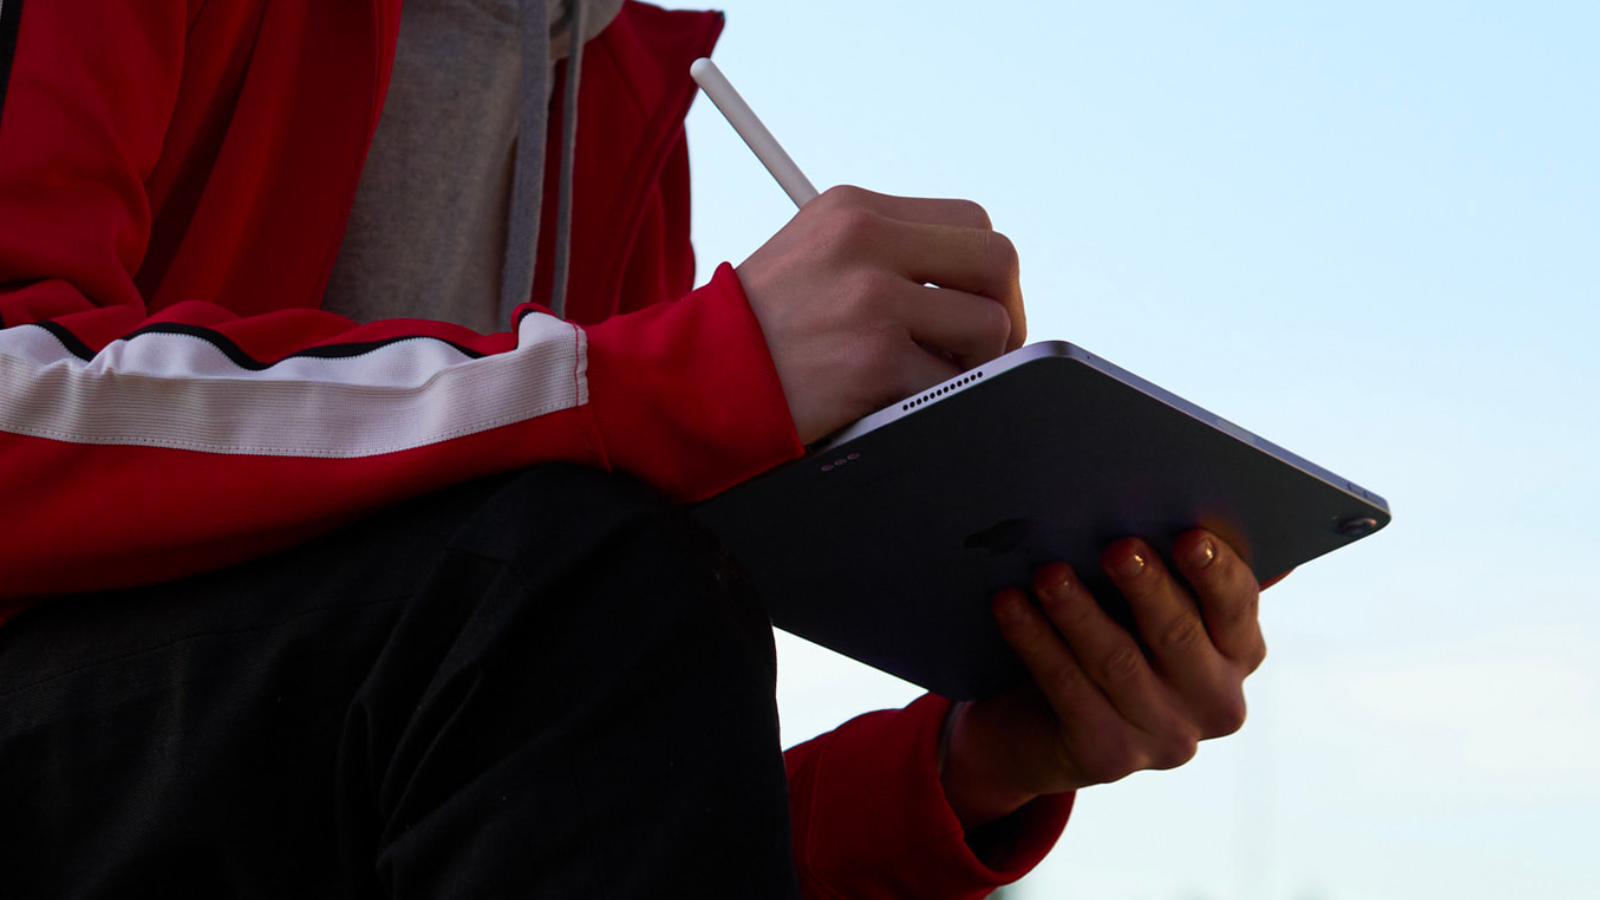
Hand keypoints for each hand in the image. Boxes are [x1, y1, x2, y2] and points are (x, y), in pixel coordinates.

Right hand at [736, 185, 1025, 444]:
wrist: (688, 383)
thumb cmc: (754, 333)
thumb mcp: (811, 256)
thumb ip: (886, 255)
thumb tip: (975, 291)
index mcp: (853, 208)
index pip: (970, 218)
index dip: (986, 271)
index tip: (977, 306)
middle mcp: (865, 241)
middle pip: (996, 260)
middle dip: (1006, 313)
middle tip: (984, 353)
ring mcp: (872, 300)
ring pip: (987, 327)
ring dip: (972, 366)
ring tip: (926, 382)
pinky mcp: (874, 360)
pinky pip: (951, 386)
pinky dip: (936, 406)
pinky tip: (895, 406)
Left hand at [940, 530, 1274, 829]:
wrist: (1040, 726)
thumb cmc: (1105, 636)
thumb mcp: (1136, 604)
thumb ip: (1162, 565)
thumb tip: (1161, 503)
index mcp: (1238, 651)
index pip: (1237, 605)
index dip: (1215, 572)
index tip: (1188, 536)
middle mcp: (1215, 701)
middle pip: (1178, 635)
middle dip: (1145, 587)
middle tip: (1114, 546)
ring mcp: (1165, 738)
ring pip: (1118, 662)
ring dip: (1078, 612)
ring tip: (1047, 573)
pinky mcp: (1108, 757)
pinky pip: (1068, 689)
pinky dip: (1036, 642)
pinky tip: (1008, 606)